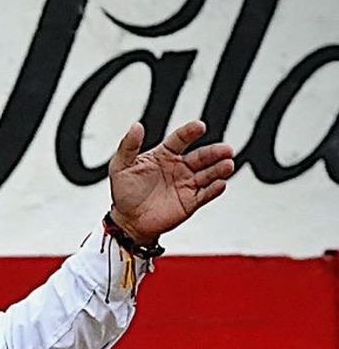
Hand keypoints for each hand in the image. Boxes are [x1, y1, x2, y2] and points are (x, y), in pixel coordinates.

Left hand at [108, 119, 235, 243]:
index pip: (180, 139)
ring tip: (228, 165)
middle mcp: (179, 167)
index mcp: (165, 154)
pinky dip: (214, 190)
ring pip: (208, 174)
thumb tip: (136, 126)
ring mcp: (186, 184)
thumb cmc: (124, 193)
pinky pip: (205, 194)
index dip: (190, 132)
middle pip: (201, 156)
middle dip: (215, 152)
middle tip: (226, 150)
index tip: (199, 127)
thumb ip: (128, 146)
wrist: (127, 222)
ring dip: (219, 169)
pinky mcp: (190, 202)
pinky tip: (221, 184)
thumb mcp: (120, 167)